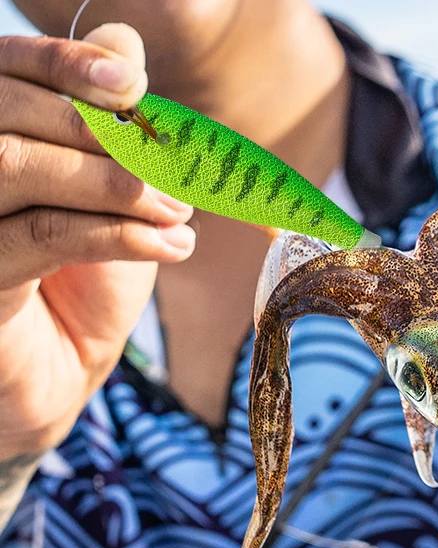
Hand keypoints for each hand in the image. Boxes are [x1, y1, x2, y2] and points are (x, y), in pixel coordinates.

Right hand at [0, 23, 195, 460]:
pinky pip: (40, 236)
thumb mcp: (105, 199)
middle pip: (4, 112)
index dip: (62, 66)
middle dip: (101, 134)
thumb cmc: (80, 282)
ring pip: (13, 166)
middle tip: (175, 170)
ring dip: (112, 185)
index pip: (0, 72)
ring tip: (179, 212)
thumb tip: (123, 44)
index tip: (133, 85)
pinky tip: (171, 244)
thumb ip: (110, 130)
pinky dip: (115, 234)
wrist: (59, 372)